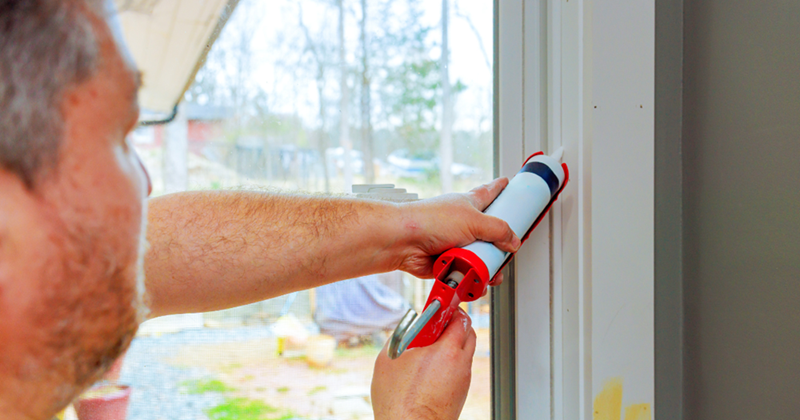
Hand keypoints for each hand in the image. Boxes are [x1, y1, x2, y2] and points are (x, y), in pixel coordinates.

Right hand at [371, 308, 476, 419]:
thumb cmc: (399, 401)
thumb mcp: (389, 359)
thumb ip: (400, 335)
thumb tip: (407, 327)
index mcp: (447, 350)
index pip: (460, 319)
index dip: (450, 309)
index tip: (441, 304)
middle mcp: (461, 363)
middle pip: (468, 332)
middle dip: (454, 324)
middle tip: (435, 325)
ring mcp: (463, 379)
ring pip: (465, 351)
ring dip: (452, 344)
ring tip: (429, 349)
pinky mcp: (461, 393)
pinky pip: (460, 368)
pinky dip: (451, 362)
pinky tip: (430, 368)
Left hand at [394, 178, 519, 284]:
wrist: (404, 243)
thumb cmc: (429, 221)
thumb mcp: (473, 220)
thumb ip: (498, 230)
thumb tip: (513, 240)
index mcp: (469, 205)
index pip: (488, 193)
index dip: (499, 188)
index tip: (507, 183)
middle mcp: (463, 224)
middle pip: (489, 234)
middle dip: (499, 246)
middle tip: (506, 252)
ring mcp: (457, 244)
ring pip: (481, 257)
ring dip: (487, 266)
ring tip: (490, 270)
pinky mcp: (450, 262)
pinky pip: (469, 273)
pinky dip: (473, 278)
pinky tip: (475, 279)